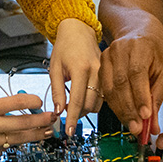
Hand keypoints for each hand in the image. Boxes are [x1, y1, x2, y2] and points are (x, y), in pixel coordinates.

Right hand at [0, 93, 53, 161]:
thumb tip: (9, 111)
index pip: (14, 103)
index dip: (31, 101)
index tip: (40, 99)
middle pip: (21, 124)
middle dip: (40, 122)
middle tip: (52, 118)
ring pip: (16, 139)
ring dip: (33, 136)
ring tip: (46, 132)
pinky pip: (1, 149)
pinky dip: (11, 144)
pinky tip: (21, 141)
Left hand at [48, 18, 101, 135]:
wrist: (78, 30)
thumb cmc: (65, 46)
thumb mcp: (54, 68)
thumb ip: (57, 91)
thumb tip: (58, 112)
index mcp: (81, 69)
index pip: (78, 101)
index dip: (73, 119)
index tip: (69, 131)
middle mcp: (96, 72)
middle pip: (91, 105)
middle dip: (78, 114)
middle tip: (66, 113)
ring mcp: (104, 73)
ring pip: (99, 103)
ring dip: (86, 109)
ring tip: (74, 103)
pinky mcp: (108, 75)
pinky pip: (103, 95)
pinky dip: (93, 101)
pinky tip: (84, 97)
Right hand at [97, 25, 162, 138]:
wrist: (139, 30)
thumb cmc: (155, 48)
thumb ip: (158, 96)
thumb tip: (152, 124)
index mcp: (140, 46)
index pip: (137, 73)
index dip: (140, 96)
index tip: (146, 115)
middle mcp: (120, 49)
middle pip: (121, 83)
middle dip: (129, 109)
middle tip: (138, 128)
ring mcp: (107, 56)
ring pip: (110, 88)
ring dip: (120, 110)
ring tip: (131, 125)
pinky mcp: (101, 64)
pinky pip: (105, 89)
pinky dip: (113, 104)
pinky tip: (122, 114)